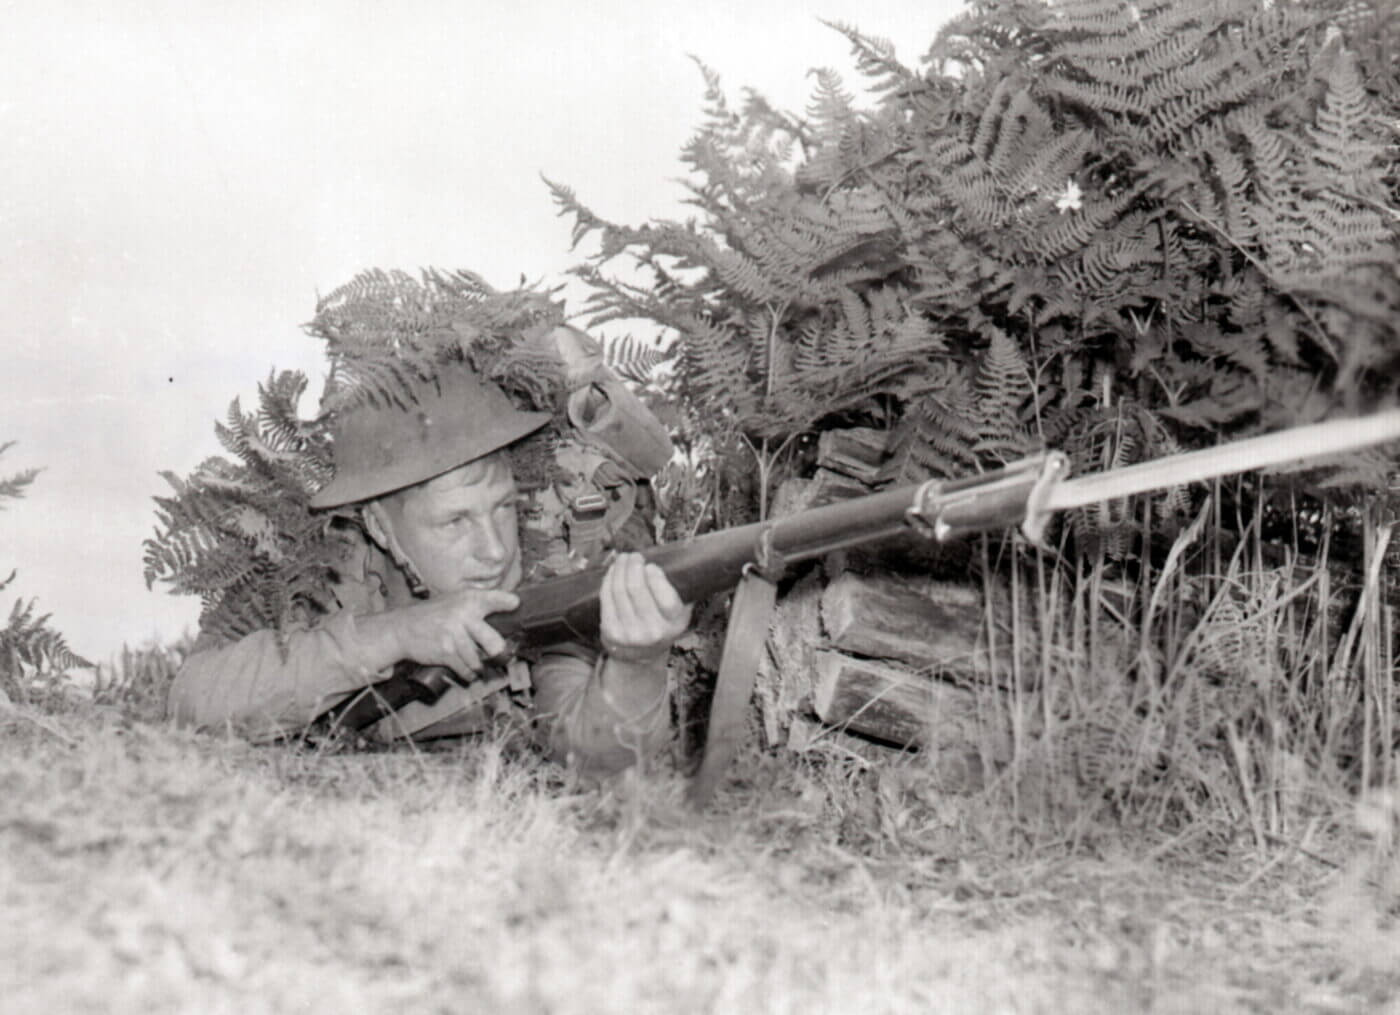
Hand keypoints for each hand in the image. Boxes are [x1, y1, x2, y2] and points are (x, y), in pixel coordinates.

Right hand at [390, 588, 518, 677]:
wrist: (403, 628)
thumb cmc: (434, 615)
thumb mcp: (455, 601)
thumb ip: (479, 604)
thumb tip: (512, 606)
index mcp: (468, 600)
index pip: (494, 599)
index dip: (507, 602)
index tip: (515, 605)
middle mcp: (463, 616)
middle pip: (494, 643)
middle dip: (500, 654)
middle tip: (502, 655)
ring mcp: (454, 636)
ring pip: (480, 661)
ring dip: (480, 666)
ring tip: (477, 663)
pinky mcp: (446, 653)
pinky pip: (466, 670)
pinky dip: (469, 674)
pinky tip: (467, 670)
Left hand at [598, 552, 692, 663]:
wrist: (641, 655)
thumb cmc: (662, 625)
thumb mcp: (679, 614)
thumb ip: (679, 592)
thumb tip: (674, 561)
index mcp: (673, 624)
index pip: (665, 597)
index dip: (655, 577)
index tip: (651, 565)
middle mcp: (652, 631)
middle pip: (636, 589)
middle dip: (633, 566)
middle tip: (634, 555)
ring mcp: (629, 633)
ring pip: (619, 590)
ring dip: (619, 569)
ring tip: (623, 558)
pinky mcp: (610, 631)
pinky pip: (606, 597)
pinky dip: (609, 579)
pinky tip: (613, 571)